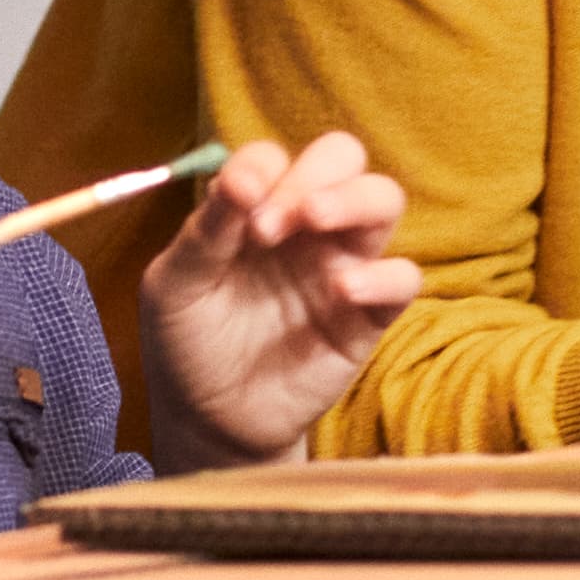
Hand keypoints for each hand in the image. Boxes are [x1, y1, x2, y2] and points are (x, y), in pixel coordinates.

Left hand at [139, 128, 421, 468]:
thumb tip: (243, 177)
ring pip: (383, 200)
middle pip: (342, 158)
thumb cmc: (188, 343)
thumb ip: (206, 229)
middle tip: (273, 225)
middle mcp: (305, 227)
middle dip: (315, 175)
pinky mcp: (368, 315)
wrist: (210, 422)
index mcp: (256, 208)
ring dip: (355, 199)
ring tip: (315, 224)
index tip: (241, 209)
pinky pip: (403, 278)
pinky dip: (382, 276)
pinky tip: (342, 291)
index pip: (277, 157)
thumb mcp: (177, 285)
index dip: (263, 170)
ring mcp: (341, 266)